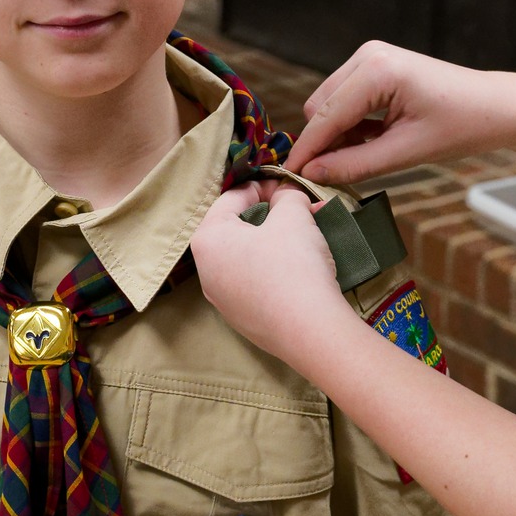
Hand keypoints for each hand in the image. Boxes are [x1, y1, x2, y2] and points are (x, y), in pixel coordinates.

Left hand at [191, 185, 361, 376]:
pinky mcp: (242, 321)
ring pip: (246, 259)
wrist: (310, 331)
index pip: (231, 198)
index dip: (262, 185)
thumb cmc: (294, 264)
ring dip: (273, 243)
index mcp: (208, 239)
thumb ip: (286, 196)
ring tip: (303, 239)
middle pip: (236, 229)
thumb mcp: (293, 216)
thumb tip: (284, 195)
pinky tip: (299, 271)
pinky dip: (273, 271)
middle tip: (298, 212)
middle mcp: (206, 271)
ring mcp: (222, 301)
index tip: (286, 185)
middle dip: (269, 216)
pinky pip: (254, 284)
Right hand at [286, 41, 503, 184]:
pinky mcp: (374, 64)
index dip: (307, 150)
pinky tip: (371, 141)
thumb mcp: (406, 153)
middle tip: (334, 176)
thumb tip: (312, 175)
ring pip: (328, 103)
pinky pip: (344, 98)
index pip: (326, 116)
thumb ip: (355, 165)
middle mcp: (368, 55)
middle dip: (322, 142)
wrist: (493, 107)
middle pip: (319, 106)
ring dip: (336, 134)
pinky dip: (349, 124)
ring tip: (364, 158)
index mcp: (378, 71)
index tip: (289, 178)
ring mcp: (370, 56)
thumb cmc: (460, 127)